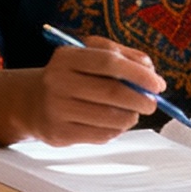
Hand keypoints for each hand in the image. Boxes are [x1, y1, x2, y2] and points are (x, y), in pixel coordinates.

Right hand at [26, 37, 164, 144]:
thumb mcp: (90, 56)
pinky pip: (101, 135)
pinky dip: (116, 130)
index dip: (138, 73)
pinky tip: (114, 123)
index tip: (158, 84)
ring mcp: (56, 109)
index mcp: (67, 57)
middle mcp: (58, 81)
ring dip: (130, 117)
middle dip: (140, 99)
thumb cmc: (72, 76)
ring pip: (109, 117)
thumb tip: (150, 72)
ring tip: (132, 113)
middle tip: (152, 103)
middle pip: (111, 91)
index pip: (109, 61)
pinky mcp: (60, 134)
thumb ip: (122, 56)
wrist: (32, 102)